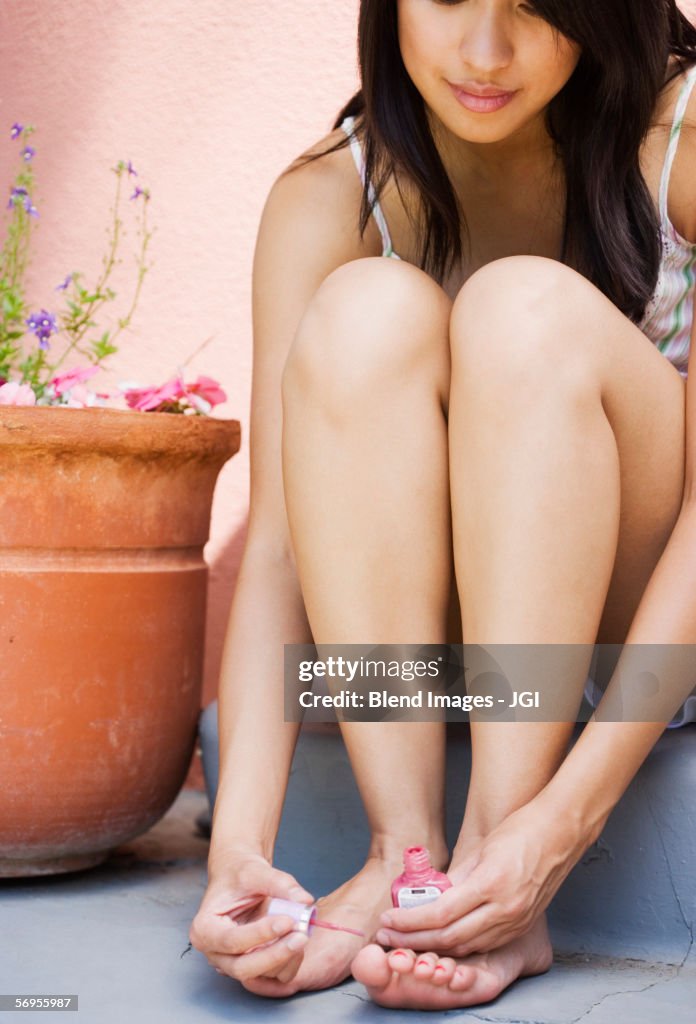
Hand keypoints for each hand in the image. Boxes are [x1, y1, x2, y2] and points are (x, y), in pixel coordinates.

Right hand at [189, 850, 314, 984]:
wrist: (240, 879)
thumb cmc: (240, 875)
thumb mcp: (257, 871)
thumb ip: (281, 884)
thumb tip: (305, 901)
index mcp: (204, 929)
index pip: (232, 940)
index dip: (261, 934)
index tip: (288, 921)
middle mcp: (214, 952)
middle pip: (243, 967)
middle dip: (274, 955)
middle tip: (301, 936)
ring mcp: (231, 963)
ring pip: (259, 976)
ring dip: (285, 959)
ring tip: (303, 934)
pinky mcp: (250, 967)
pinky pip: (271, 977)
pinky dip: (288, 964)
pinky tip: (298, 943)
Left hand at [376, 798, 589, 955]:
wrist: (560, 832)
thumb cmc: (521, 830)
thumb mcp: (483, 848)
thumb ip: (458, 876)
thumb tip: (432, 897)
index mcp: (491, 884)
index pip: (441, 913)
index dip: (410, 921)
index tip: (388, 921)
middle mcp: (504, 908)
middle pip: (450, 937)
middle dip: (414, 939)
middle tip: (388, 937)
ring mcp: (516, 920)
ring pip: (467, 945)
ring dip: (435, 947)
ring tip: (409, 941)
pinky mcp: (523, 925)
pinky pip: (486, 943)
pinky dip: (460, 945)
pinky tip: (443, 940)